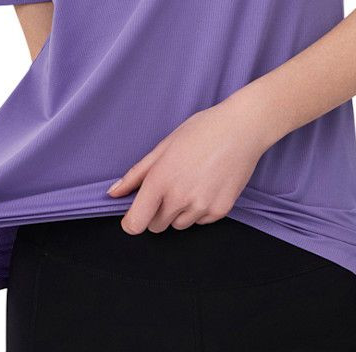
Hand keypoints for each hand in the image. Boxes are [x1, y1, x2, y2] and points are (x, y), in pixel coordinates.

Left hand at [106, 95, 272, 233]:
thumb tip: (113, 193)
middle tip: (168, 187)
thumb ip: (136, 174)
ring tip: (191, 182)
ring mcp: (202, 207)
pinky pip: (200, 222)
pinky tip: (207, 185)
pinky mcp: (220, 211)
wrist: (242, 129)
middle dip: (156, 212)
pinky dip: (199, 210)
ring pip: (178, 225)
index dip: (131, 221)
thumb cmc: (201, 130)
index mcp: (161, 180)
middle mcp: (180, 198)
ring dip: (178, 212)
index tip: (134, 214)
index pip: (136, 224)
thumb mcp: (163, 146)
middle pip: (156, 226)